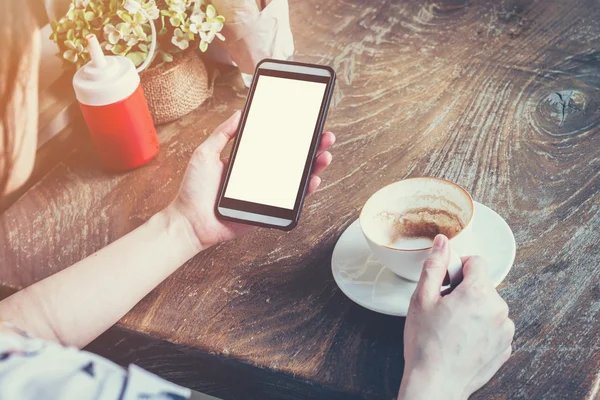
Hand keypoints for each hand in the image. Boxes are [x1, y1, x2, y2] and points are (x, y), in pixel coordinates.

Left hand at [171, 110, 335, 250]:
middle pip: (293, 161)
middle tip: (325, 136)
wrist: (188, 221)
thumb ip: (223, 134)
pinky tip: (313, 179)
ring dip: (314, 167)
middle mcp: (260, 176)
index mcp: (248, 161)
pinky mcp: (267, 210)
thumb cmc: (193, 191)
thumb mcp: (205, 153)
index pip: (276, 145)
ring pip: (297, 180)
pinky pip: (290, 202)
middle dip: (312, 148)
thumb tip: (240, 113)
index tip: (307, 123)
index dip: (293, 136)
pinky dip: (305, 191)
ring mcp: (266, 194)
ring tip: (324, 155)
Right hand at [399, 235, 513, 399]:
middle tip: (442, 308)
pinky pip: (493, 326)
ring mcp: (505, 331)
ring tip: (450, 327)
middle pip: (482, 285)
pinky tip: (460, 339)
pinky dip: (480, 328)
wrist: (435, 383)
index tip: (444, 282)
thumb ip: (435, 265)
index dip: (456, 268)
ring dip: (472, 309)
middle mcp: (499, 310)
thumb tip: (442, 242)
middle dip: (463, 290)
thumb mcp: (422, 298)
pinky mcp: (505, 347)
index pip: (476, 261)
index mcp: (479, 293)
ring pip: (488, 306)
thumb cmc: (426, 344)